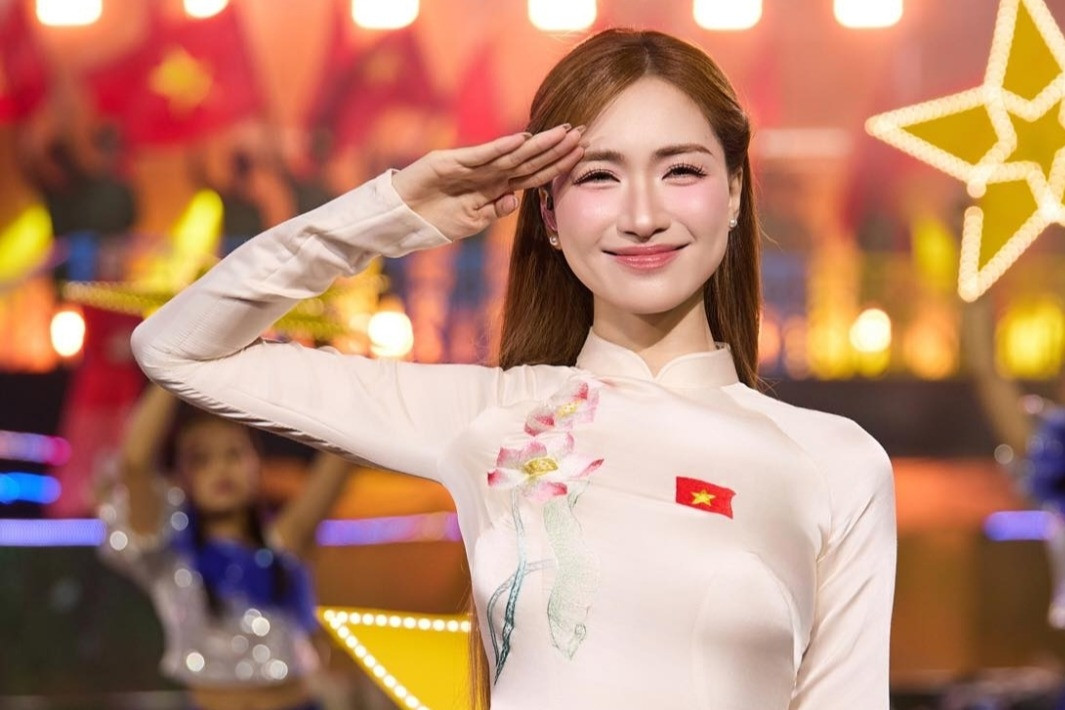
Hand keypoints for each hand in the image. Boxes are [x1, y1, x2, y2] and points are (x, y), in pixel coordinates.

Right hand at [391, 124, 583, 240]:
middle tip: (583, 133)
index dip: (557, 165)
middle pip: (529, 160)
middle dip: (556, 148)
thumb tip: (515, 199)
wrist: (400, 218)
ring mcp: (470, 166)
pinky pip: (480, 155)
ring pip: (511, 154)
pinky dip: (501, 148)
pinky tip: (522, 140)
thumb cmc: (435, 221)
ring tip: (562, 132)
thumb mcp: (470, 223)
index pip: (534, 175)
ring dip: (538, 144)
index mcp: (495, 188)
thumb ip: (493, 211)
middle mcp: (488, 174)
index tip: (582, 155)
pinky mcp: (450, 162)